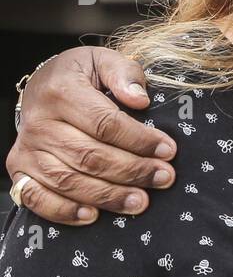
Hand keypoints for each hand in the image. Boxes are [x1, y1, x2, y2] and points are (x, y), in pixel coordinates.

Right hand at [5, 46, 176, 223]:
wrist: (40, 87)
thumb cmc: (80, 77)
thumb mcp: (103, 60)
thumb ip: (124, 74)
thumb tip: (140, 99)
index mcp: (61, 92)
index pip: (105, 123)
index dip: (139, 140)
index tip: (168, 150)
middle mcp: (39, 123)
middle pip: (90, 156)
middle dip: (132, 171)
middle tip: (164, 178)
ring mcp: (26, 149)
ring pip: (69, 181)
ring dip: (108, 196)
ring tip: (141, 201)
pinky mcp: (20, 170)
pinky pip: (37, 198)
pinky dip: (64, 211)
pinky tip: (93, 216)